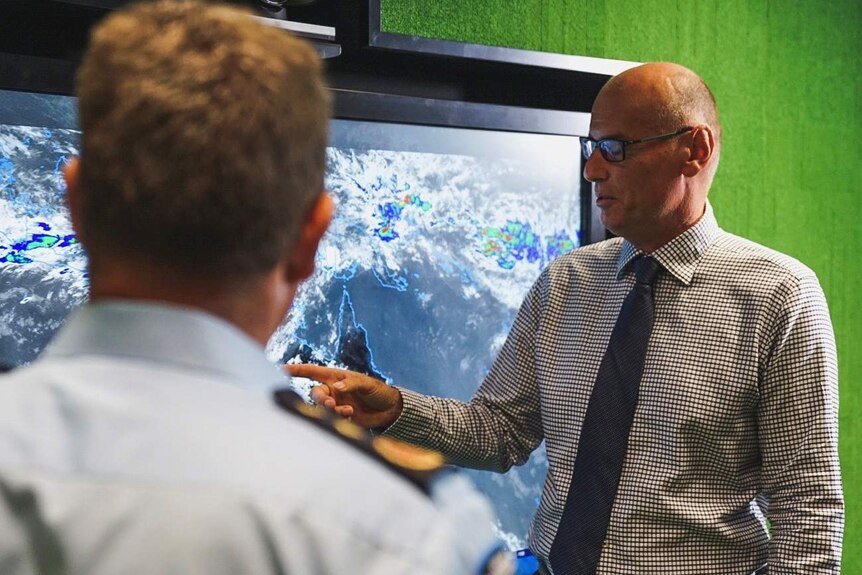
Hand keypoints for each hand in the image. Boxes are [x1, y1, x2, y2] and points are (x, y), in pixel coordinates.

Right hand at [286, 364, 402, 428]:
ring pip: (323, 408)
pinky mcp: (341, 417)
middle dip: (321, 399)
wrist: (390, 409)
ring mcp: (336, 404)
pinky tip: (350, 414)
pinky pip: (332, 418)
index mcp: (336, 377)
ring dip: (330, 410)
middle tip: (330, 404)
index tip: (282, 369)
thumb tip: (336, 388)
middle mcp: (333, 390)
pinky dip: (338, 417)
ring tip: (346, 410)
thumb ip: (351, 384)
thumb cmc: (377, 390)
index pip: (313, 372)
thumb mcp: (366, 384)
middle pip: (316, 394)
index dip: (297, 370)